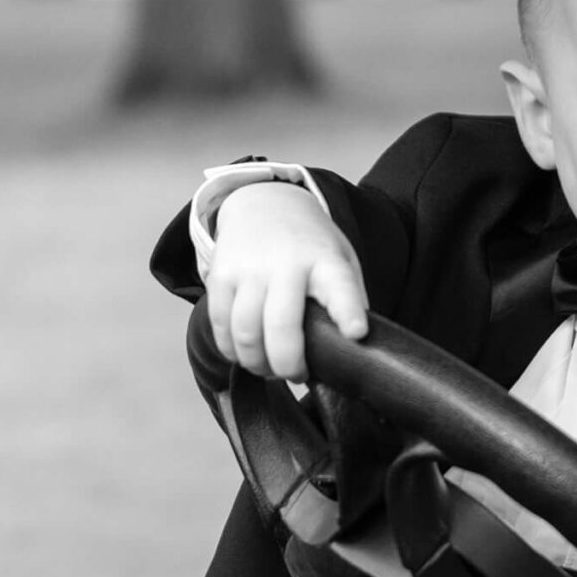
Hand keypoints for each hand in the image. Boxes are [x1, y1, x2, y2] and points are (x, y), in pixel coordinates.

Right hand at [206, 181, 367, 378]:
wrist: (264, 202)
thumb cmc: (310, 244)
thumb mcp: (340, 258)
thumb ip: (349, 297)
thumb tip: (353, 347)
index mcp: (324, 260)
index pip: (339, 287)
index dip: (347, 312)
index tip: (356, 333)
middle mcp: (285, 263)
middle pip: (281, 325)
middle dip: (288, 364)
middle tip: (296, 375)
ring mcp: (249, 268)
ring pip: (246, 332)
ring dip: (257, 363)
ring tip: (270, 369)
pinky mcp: (220, 275)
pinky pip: (221, 326)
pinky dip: (232, 350)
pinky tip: (245, 355)